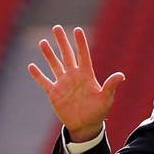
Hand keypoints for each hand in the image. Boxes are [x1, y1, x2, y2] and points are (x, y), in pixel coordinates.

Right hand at [28, 25, 124, 141]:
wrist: (86, 125)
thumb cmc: (98, 111)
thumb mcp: (106, 98)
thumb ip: (111, 86)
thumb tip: (121, 75)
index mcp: (86, 75)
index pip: (83, 55)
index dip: (80, 43)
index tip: (77, 30)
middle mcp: (73, 76)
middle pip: (66, 55)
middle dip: (61, 42)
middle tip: (56, 28)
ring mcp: (63, 83)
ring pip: (54, 65)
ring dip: (48, 54)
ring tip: (43, 42)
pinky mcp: (54, 93)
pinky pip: (44, 82)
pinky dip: (38, 75)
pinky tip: (31, 66)